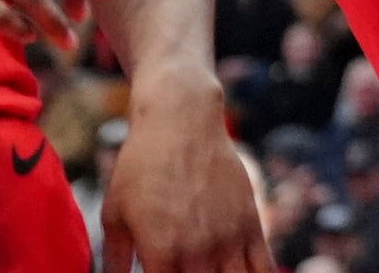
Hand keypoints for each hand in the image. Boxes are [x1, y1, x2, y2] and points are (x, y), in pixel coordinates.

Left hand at [102, 74, 274, 272]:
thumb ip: (114, 261)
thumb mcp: (114, 214)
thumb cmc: (141, 166)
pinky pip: (263, 270)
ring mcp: (228, 238)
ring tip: (210, 272)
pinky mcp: (251, 223)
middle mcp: (197, 252)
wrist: (182, 121)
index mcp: (160, 254)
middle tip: (185, 271)